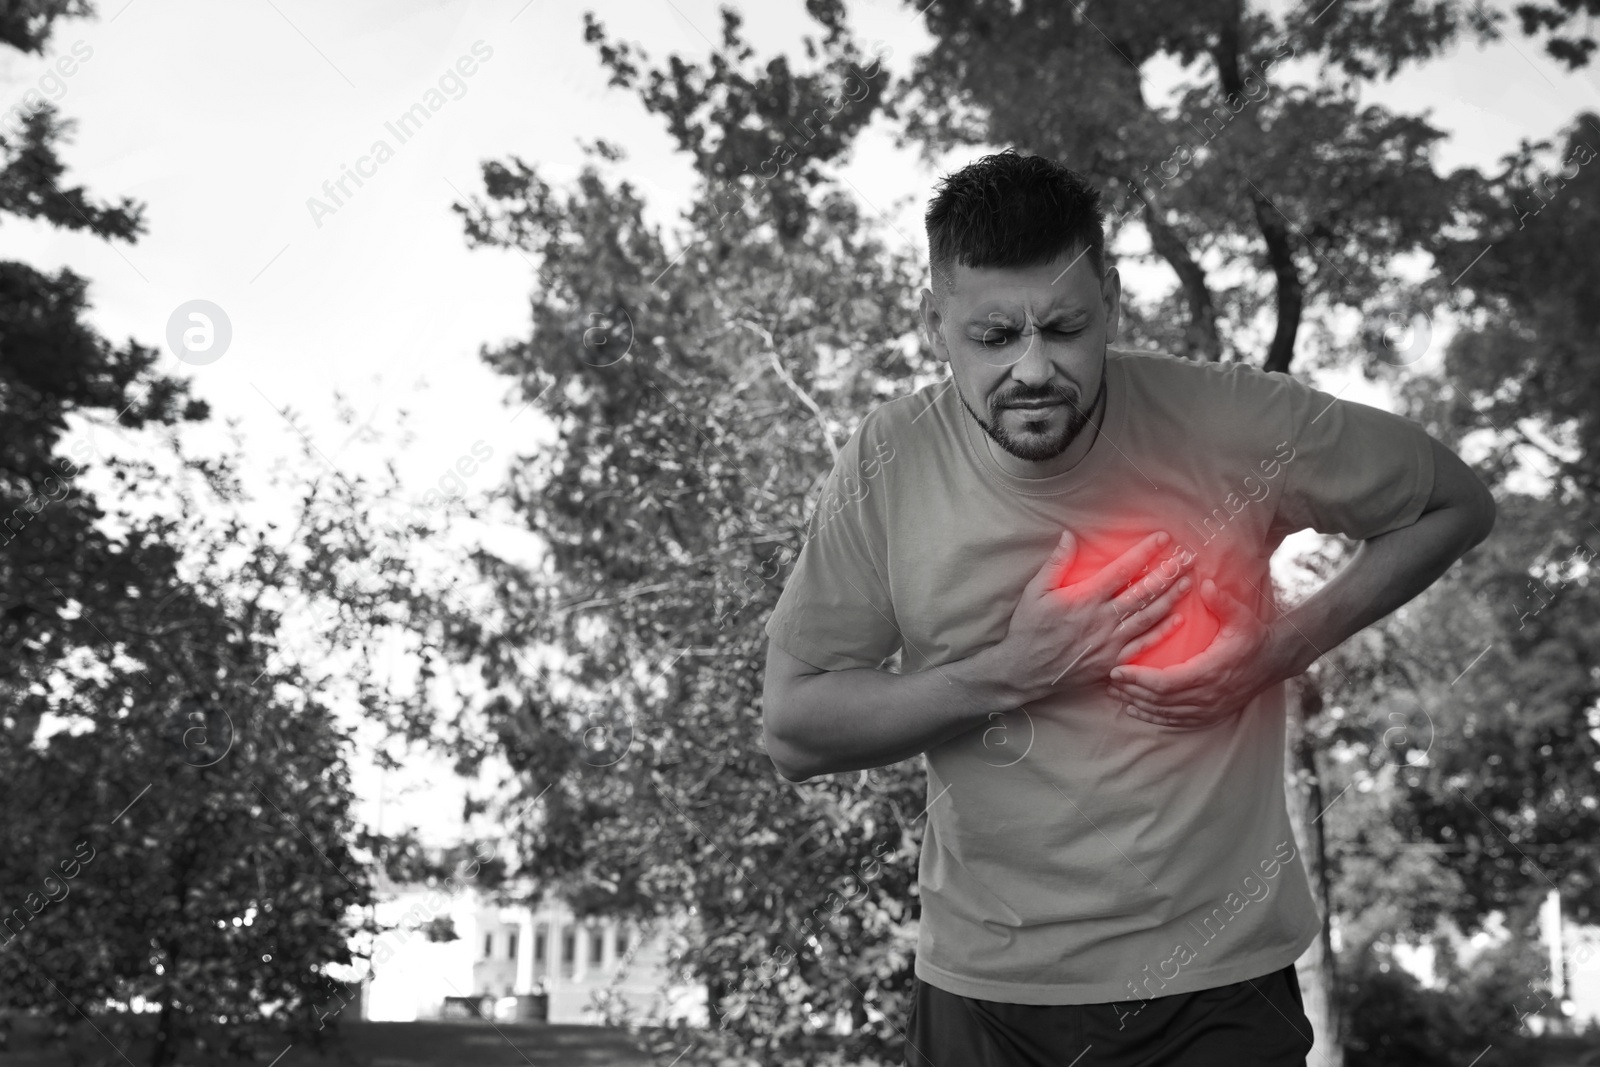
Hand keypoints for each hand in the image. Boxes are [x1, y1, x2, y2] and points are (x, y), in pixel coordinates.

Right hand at [991, 529, 1193, 704]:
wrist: (1024, 670)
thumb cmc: (1029, 628)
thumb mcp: (1034, 591)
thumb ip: (1055, 563)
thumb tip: (1069, 536)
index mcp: (1085, 599)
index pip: (1122, 570)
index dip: (1144, 552)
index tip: (1163, 538)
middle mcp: (1102, 619)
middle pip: (1143, 592)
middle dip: (1168, 573)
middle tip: (1188, 558)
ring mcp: (1110, 642)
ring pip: (1148, 616)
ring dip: (1171, 598)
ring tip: (1188, 581)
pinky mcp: (1112, 661)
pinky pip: (1143, 645)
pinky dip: (1162, 632)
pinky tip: (1177, 618)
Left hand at [1106, 579, 1280, 728]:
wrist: (1274, 660)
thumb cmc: (1253, 635)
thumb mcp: (1241, 616)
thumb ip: (1222, 601)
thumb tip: (1205, 584)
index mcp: (1210, 671)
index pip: (1165, 683)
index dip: (1138, 679)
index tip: (1116, 670)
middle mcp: (1209, 695)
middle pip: (1160, 700)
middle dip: (1131, 691)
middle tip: (1107, 680)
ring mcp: (1211, 708)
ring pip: (1167, 713)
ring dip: (1139, 705)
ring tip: (1115, 694)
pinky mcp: (1212, 714)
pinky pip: (1178, 722)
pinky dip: (1155, 718)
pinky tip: (1137, 711)